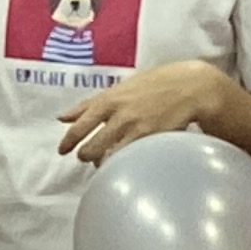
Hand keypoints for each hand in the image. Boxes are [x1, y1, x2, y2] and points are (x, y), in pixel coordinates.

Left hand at [55, 61, 230, 164]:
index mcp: (107, 100)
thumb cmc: (151, 86)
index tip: (62, 151)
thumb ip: (88, 105)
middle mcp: (118, 115)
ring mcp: (135, 128)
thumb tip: (62, 118)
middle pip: (91, 147)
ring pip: (109, 156)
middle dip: (86, 155)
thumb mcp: (118, 89)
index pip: (79, 125)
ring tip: (105, 162)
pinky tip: (123, 163)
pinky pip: (129, 158)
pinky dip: (122, 163)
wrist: (189, 86)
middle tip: (87, 158)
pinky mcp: (151, 139)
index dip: (68, 141)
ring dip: (102, 163)